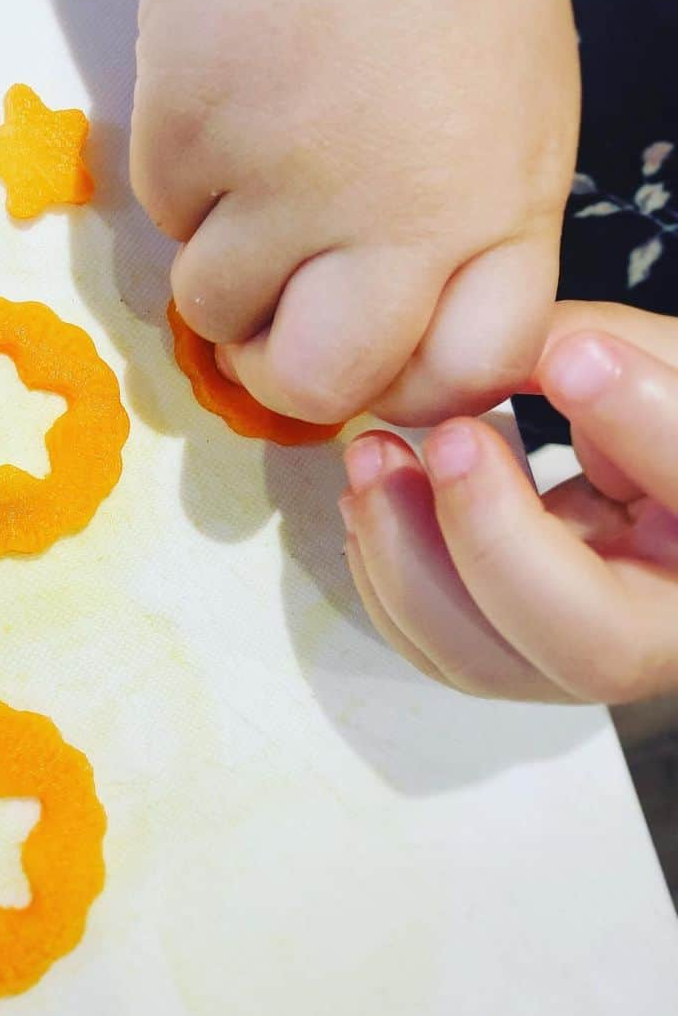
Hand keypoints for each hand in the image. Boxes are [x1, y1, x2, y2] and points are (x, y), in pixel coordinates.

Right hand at [132, 0, 579, 425]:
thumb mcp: (506, 132)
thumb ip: (460, 252)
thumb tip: (383, 347)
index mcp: (496, 210)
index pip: (460, 377)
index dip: (407, 387)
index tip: (376, 359)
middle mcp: (398, 216)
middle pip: (315, 384)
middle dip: (278, 371)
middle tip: (266, 330)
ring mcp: (282, 180)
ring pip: (211, 311)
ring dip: (222, 262)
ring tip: (254, 167)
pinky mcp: (184, 135)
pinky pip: (163, 217)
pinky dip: (184, 179)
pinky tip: (228, 103)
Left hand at [338, 303, 677, 702]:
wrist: (630, 484)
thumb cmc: (649, 418)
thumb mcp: (655, 368)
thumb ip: (611, 353)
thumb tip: (546, 359)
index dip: (642, 429)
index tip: (574, 359)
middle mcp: (660, 638)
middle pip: (589, 645)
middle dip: (492, 537)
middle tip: (447, 438)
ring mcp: (570, 661)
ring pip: (483, 662)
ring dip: (404, 555)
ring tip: (373, 455)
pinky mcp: (498, 656)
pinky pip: (429, 647)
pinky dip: (381, 571)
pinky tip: (366, 499)